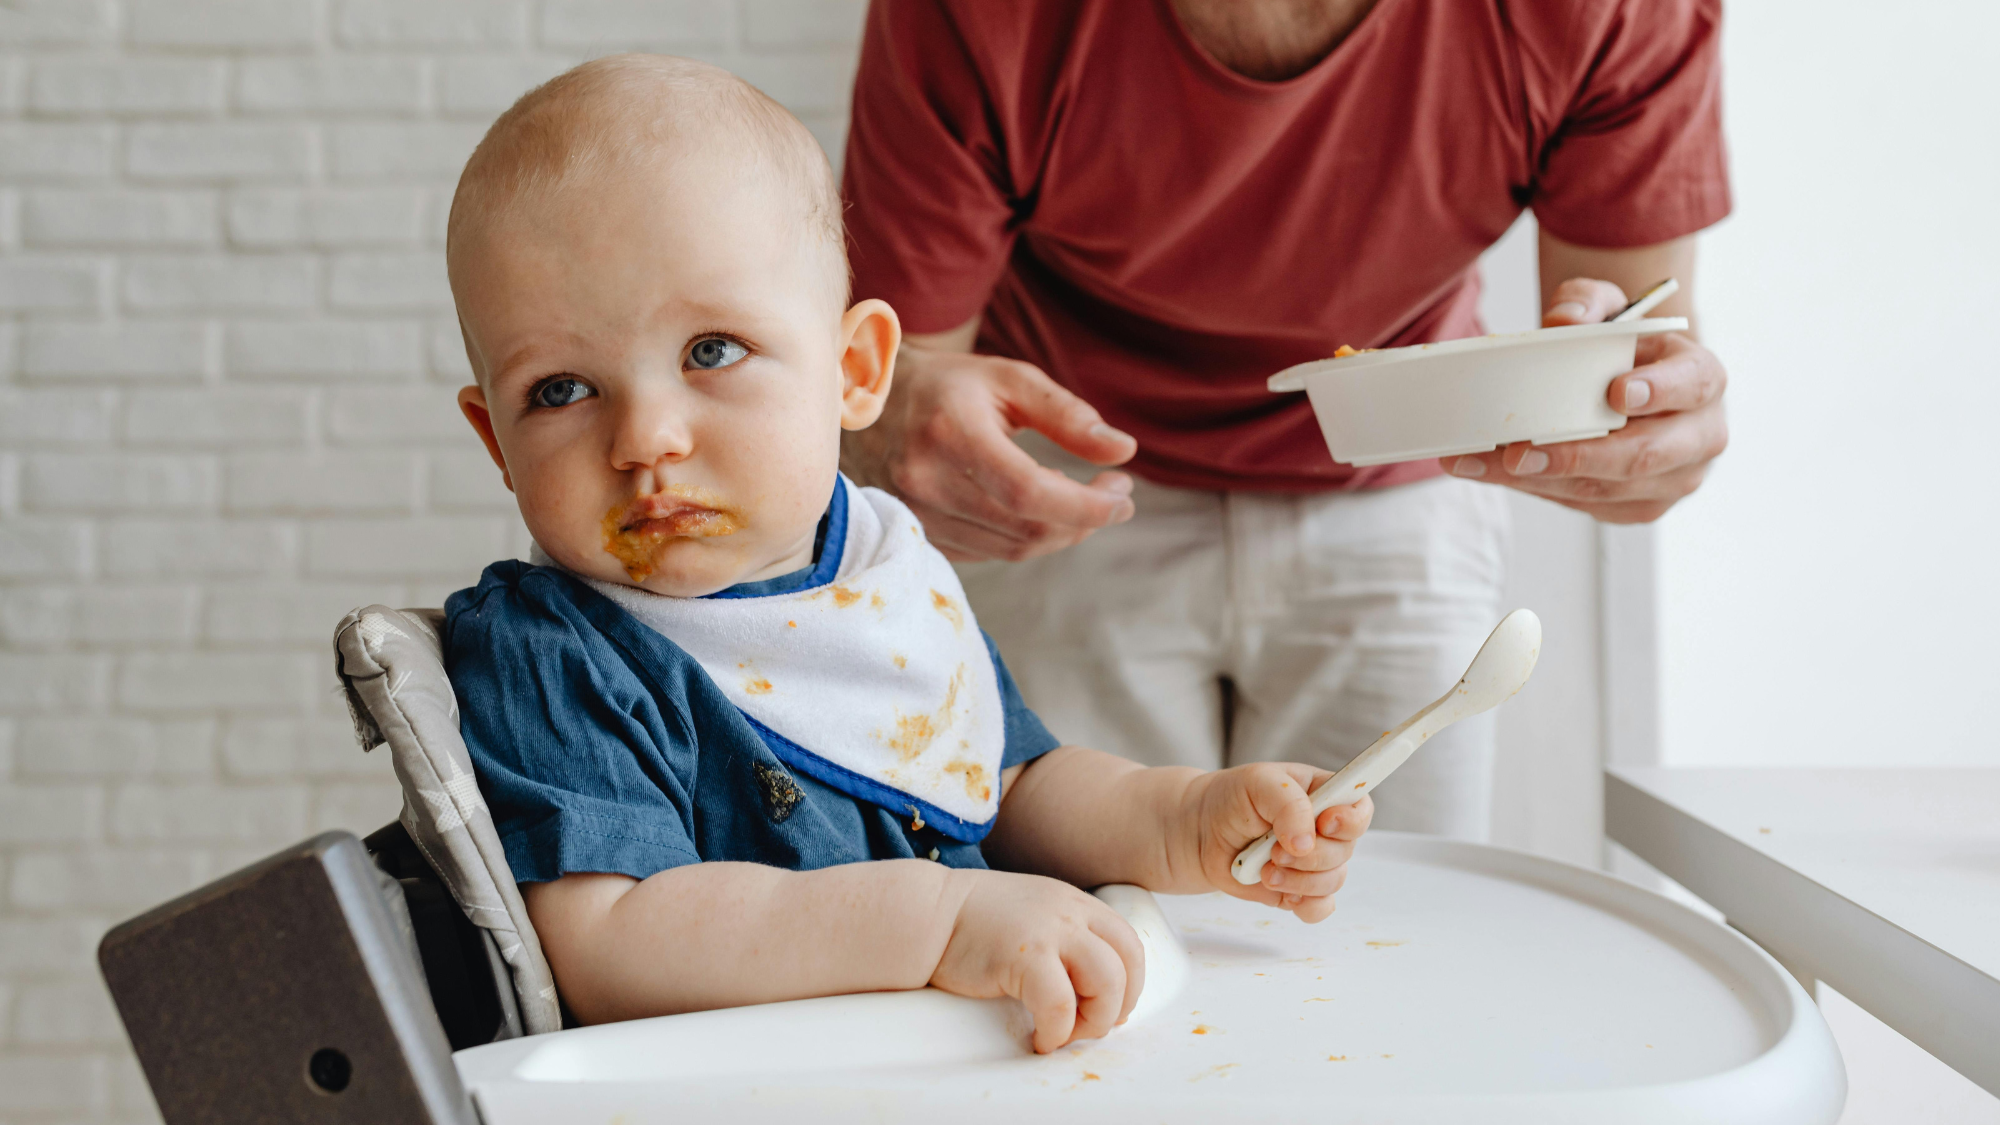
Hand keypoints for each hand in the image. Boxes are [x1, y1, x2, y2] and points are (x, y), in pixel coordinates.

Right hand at [841, 342, 1137, 560]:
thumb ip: (1067, 415)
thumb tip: (1123, 451)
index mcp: (951, 434)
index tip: (1123, 493)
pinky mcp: (917, 535)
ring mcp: (916, 515)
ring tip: (1079, 498)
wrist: (868, 403)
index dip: (1086, 506)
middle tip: (1114, 492)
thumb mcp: (1009, 380)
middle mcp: (926, 481)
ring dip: (1060, 532)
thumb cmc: (948, 384)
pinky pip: (989, 553)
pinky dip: (1026, 537)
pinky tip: (1038, 509)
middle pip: (1026, 529)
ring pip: (1012, 549)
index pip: (1030, 493)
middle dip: (1085, 519)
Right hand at [931, 869, 1145, 1052]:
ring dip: (1094, 1020)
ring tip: (1064, 1032)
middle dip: (1116, 1006)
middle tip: (1086, 1026)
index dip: (1129, 984)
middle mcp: (1069, 912)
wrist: (926, 913)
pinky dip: (1057, 1031)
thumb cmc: (971, 923)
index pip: (1129, 943)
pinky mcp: (1025, 956)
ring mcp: (1049, 931)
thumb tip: (1094, 992)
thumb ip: (1064, 940)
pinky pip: (1062, 1005)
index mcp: (1073, 903)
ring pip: (1107, 982)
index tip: (1108, 1008)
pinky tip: (1040, 1037)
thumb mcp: (1032, 915)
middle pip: (1126, 963)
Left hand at [1178, 764, 1373, 922]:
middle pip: (1346, 851)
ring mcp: (1314, 862)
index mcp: (1325, 795)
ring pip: (1333, 882)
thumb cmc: (1232, 798)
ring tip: (1264, 869)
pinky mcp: (1300, 889)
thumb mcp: (1258, 782)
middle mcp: (1326, 830)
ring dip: (1298, 880)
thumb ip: (1288, 803)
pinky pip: (1321, 908)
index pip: (1360, 808)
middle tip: (1274, 849)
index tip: (1325, 823)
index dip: (1350, 821)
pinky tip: (1280, 893)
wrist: (1201, 832)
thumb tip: (1307, 841)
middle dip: (1310, 856)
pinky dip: (1303, 905)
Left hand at [1445, 277, 1728, 522]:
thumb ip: (1588, 302)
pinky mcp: (1639, 507)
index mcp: (1703, 379)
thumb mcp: (1609, 309)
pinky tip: (1494, 473)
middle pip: (1645, 456)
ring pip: (1605, 490)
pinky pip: (1585, 505)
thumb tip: (1565, 320)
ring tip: (1482, 464)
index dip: (1660, 390)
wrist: (1628, 384)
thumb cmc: (1625, 348)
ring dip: (1538, 480)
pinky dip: (1536, 489)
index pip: (1693, 384)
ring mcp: (1673, 480)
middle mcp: (1700, 436)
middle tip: (1519, 452)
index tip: (1617, 392)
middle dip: (1577, 457)